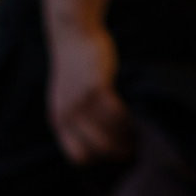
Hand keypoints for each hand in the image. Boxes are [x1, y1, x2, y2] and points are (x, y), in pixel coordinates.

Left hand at [47, 22, 131, 166]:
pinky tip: (135, 117)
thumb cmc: (74, 68)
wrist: (72, 36)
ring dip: (127, 137)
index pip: (77, 156)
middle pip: (97, 149)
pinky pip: (117, 114)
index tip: (112, 155)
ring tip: (137, 135)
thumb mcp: (66, 98)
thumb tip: (99, 140)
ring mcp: (81, 102)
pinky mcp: (96, 87)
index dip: (98, 159)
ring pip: (109, 133)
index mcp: (58, 121)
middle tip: (132, 149)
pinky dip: (128, 120)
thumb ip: (75, 117)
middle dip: (117, 152)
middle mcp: (67, 115)